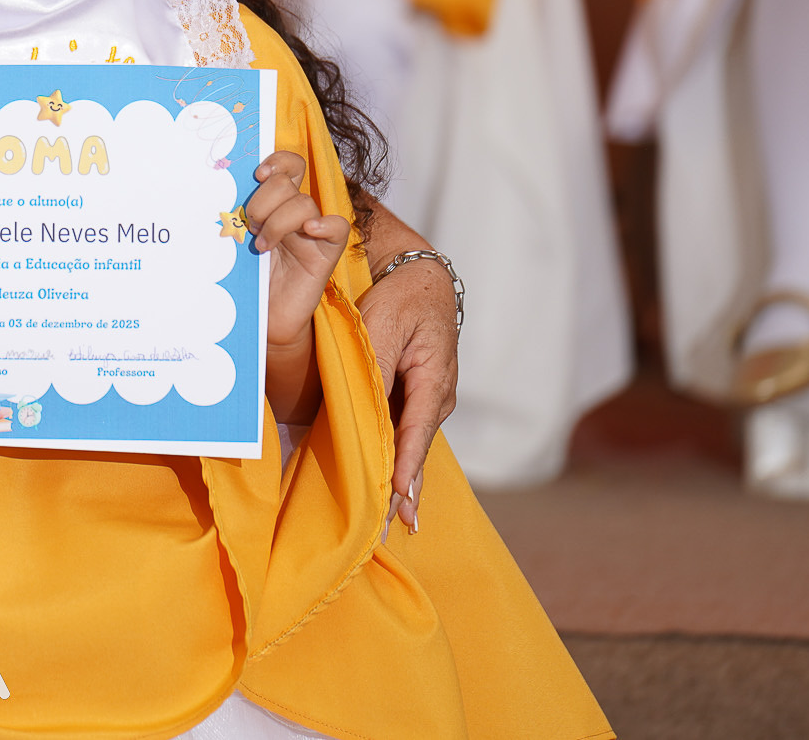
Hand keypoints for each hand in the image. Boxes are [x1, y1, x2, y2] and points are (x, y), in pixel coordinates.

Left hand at [247, 151, 349, 347]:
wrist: (263, 318)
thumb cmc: (248, 278)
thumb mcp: (237, 240)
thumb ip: (238, 214)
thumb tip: (220, 190)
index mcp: (276, 202)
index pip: (287, 164)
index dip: (276, 161)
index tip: (257, 175)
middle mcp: (296, 212)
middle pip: (290, 181)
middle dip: (264, 200)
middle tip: (250, 225)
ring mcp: (313, 231)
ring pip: (305, 203)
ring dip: (278, 222)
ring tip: (262, 246)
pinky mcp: (326, 253)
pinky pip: (339, 227)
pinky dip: (325, 224)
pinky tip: (309, 232)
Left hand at [354, 205, 459, 531]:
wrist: (419, 277)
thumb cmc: (401, 298)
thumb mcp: (384, 327)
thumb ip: (378, 368)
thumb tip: (371, 411)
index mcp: (434, 380)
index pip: (416, 433)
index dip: (405, 469)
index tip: (397, 504)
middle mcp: (437, 397)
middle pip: (415, 448)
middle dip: (402, 491)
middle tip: (387, 530)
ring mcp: (429, 400)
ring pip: (410, 445)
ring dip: (399, 480)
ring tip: (387, 522)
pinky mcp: (416, 398)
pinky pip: (405, 434)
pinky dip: (397, 460)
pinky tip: (390, 490)